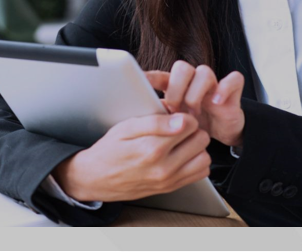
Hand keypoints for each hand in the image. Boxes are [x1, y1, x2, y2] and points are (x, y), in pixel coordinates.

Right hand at [52, 113, 210, 201]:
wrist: (97, 178)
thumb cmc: (110, 150)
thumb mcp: (126, 127)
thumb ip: (155, 122)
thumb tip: (182, 121)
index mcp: (152, 148)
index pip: (189, 124)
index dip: (183, 115)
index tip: (174, 115)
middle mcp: (164, 167)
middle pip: (201, 140)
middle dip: (192, 129)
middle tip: (178, 127)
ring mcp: (169, 180)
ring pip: (205, 158)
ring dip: (197, 147)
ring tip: (182, 141)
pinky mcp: (170, 188)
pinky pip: (199, 174)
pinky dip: (195, 162)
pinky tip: (182, 155)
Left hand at [146, 61, 244, 147]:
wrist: (223, 133)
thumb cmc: (195, 125)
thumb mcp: (175, 123)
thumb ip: (161, 116)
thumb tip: (140, 116)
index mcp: (177, 87)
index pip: (161, 76)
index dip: (150, 77)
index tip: (139, 81)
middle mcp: (194, 81)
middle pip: (182, 68)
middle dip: (176, 88)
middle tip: (174, 108)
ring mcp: (213, 84)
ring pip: (204, 72)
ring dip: (196, 93)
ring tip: (194, 113)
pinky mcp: (232, 91)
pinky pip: (233, 79)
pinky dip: (224, 89)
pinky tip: (216, 102)